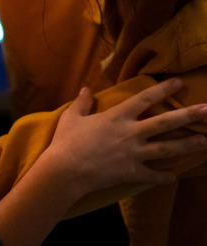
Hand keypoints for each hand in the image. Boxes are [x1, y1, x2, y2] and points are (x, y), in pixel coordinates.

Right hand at [50, 78, 206, 193]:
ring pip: (167, 149)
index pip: (144, 99)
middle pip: (165, 123)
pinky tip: (175, 176)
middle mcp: (130, 133)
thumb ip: (82, 102)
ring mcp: (134, 154)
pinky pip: (153, 175)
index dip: (162, 89)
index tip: (178, 82)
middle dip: (188, 115)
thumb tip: (86, 89)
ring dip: (188, 145)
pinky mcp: (132, 172)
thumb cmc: (67, 140)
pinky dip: (165, 176)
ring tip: (205, 141)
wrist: (67, 169)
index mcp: (117, 116)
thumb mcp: (72, 116)